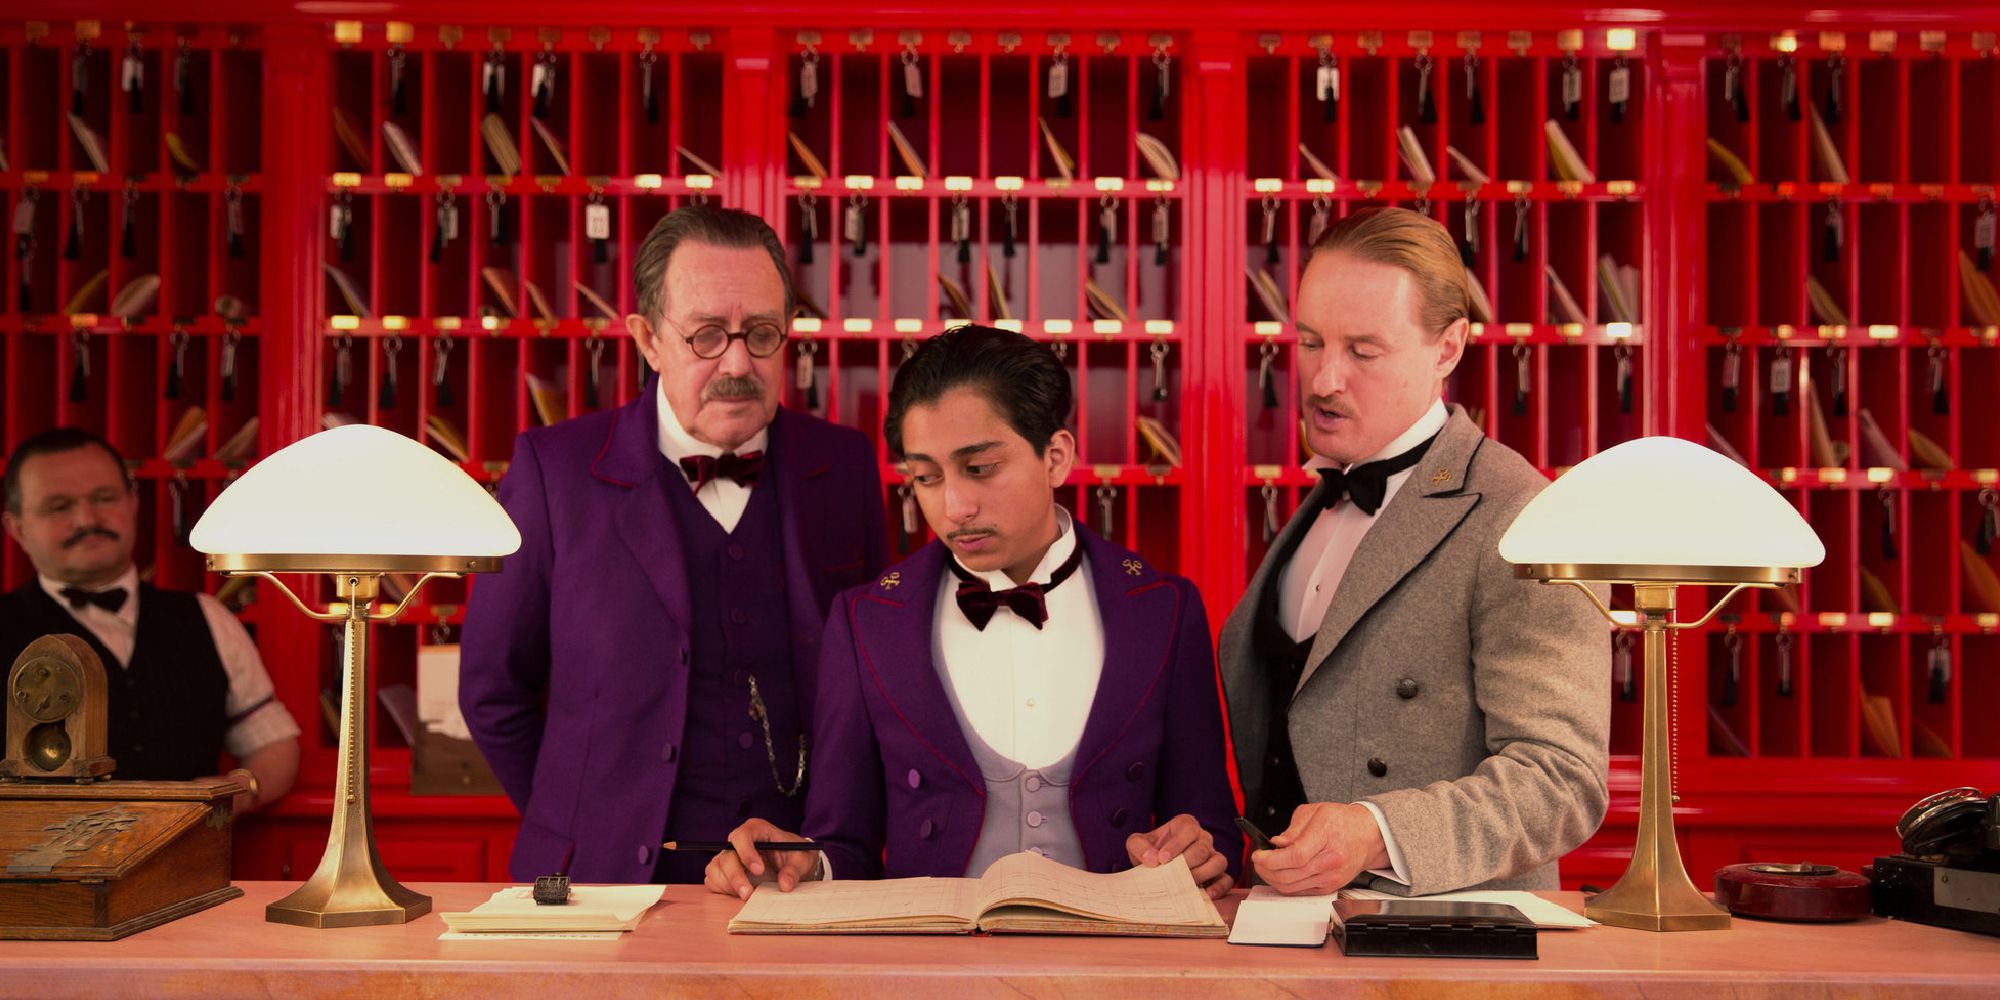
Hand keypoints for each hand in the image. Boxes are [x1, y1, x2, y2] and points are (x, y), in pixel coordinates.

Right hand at [701, 818, 820, 899]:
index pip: (743, 835)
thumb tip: (785, 884)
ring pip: (717, 868)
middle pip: (727, 855)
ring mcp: (728, 855)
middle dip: (736, 876)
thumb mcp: (802, 860)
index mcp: (757, 830)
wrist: (790, 863)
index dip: (747, 852)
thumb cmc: (795, 855)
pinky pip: (713, 879)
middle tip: (749, 894)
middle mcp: (738, 841)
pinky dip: (723, 889)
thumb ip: (794, 870)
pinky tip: (738, 894)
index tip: (759, 871)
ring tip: (747, 895)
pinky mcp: (722, 871)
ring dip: (728, 885)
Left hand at [1127, 813, 1233, 898]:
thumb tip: (1152, 858)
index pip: (1188, 830)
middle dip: (1187, 862)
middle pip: (1202, 847)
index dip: (1176, 844)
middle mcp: (1203, 838)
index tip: (1162, 859)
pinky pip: (1226, 879)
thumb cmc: (1150, 851)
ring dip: (1203, 874)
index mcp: (1185, 825)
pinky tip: (1206, 895)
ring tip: (1187, 884)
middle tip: (1173, 874)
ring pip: (1218, 861)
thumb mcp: (1137, 844)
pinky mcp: (1218, 874)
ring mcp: (1213, 856)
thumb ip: (1139, 846)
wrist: (1155, 866)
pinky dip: (1219, 888)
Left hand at [1250, 802, 1387, 895]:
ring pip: (1291, 887)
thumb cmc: (1342, 821)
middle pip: (1289, 875)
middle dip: (1266, 869)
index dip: (1271, 858)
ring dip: (1272, 879)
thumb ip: (1293, 828)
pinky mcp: (1329, 888)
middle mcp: (1330, 861)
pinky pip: (1300, 892)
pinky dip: (1285, 885)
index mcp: (1327, 837)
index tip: (1259, 854)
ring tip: (1266, 867)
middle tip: (1258, 860)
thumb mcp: (1315, 811)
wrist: (1367, 836)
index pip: (1295, 856)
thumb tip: (1276, 843)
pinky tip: (1279, 874)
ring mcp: (1330, 878)